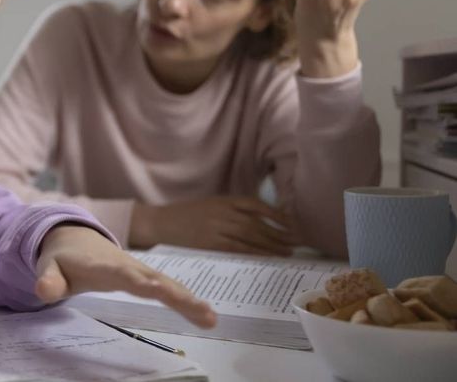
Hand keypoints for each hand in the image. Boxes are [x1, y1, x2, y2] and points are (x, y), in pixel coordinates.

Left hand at [35, 225, 215, 327]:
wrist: (73, 236)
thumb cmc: (62, 258)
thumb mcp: (48, 268)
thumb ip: (48, 280)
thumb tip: (43, 291)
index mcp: (102, 265)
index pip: (121, 274)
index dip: (137, 281)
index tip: (155, 290)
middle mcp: (126, 265)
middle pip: (153, 279)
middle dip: (175, 293)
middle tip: (199, 309)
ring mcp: (139, 269)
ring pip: (167, 282)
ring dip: (189, 299)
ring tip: (211, 317)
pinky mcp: (147, 275)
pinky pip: (170, 287)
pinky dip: (188, 299)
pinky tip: (207, 315)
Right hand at [129, 196, 298, 255]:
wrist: (161, 224)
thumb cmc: (186, 216)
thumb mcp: (210, 206)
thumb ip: (231, 211)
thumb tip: (261, 222)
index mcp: (223, 200)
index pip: (255, 205)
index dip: (276, 213)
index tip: (291, 222)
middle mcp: (222, 212)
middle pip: (257, 223)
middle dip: (279, 233)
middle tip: (297, 242)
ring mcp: (217, 228)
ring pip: (251, 237)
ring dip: (272, 245)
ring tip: (287, 252)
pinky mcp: (211, 244)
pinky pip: (238, 249)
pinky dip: (255, 253)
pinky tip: (267, 257)